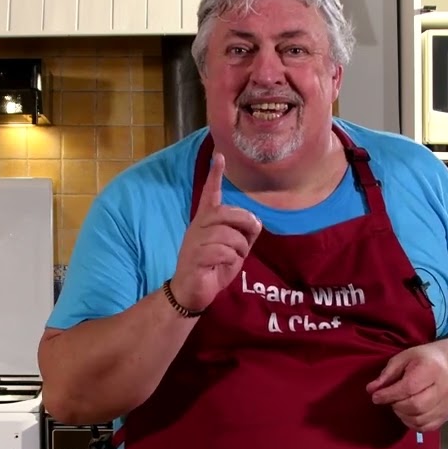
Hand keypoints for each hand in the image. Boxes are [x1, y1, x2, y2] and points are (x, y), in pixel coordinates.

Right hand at [170, 152, 261, 311]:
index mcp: (205, 223)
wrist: (191, 293)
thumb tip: (255, 223)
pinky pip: (221, 251)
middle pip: (223, 212)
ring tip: (236, 257)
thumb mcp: (234, 250)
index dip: (215, 176)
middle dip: (243, 221)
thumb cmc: (212, 269)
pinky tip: (227, 265)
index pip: (209, 195)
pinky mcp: (195, 258)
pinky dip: (231, 258)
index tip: (220, 156)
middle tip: (252, 233)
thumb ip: (243, 235)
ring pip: (225, 234)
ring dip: (239, 246)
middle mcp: (198, 228)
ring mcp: (194, 243)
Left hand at [367, 345, 447, 432]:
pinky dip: (411, 423)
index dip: (389, 394)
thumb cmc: (424, 361)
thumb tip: (371, 389)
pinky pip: (425, 427)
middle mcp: (443, 388)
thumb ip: (387, 374)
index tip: (376, 396)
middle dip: (396, 405)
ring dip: (402, 415)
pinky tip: (407, 413)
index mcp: (431, 369)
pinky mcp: (445, 416)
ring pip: (420, 419)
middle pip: (416, 405)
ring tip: (399, 404)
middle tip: (390, 399)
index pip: (409, 387)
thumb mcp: (403, 358)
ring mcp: (446, 404)